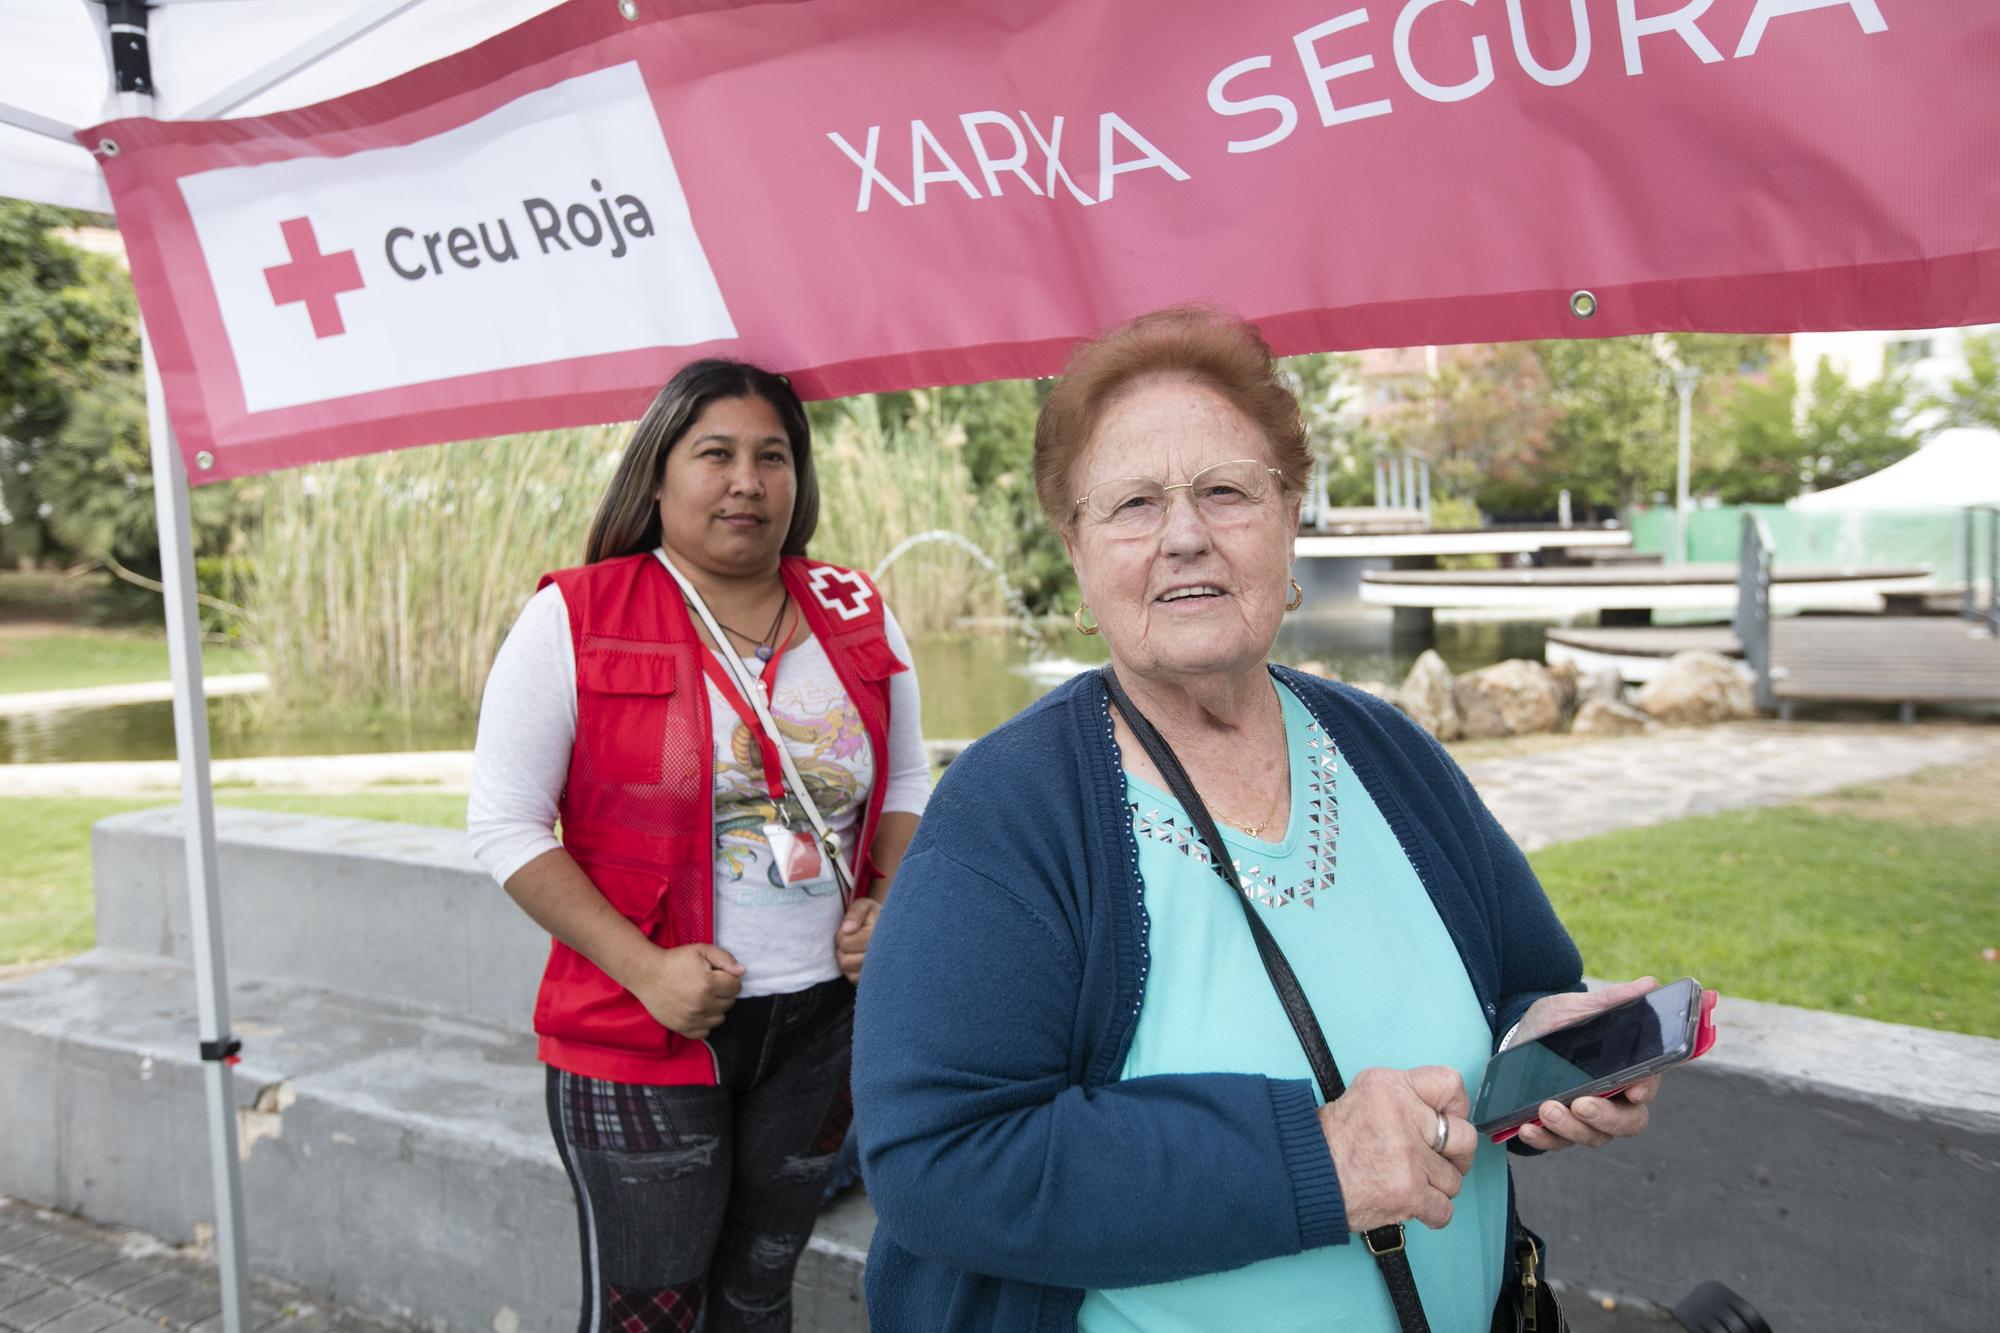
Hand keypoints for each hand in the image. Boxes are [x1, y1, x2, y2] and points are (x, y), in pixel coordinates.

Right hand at [629, 943, 743, 1038]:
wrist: (647, 974)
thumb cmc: (675, 960)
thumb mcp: (701, 950)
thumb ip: (725, 959)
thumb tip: (742, 972)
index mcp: (709, 984)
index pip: (736, 987)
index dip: (729, 979)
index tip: (718, 975)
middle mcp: (702, 1004)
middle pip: (729, 1003)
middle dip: (723, 993)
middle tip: (709, 984)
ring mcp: (692, 1019)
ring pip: (720, 1018)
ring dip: (716, 1008)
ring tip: (703, 997)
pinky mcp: (683, 1028)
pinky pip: (706, 1032)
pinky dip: (705, 1022)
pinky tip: (698, 1010)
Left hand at [835, 897, 880, 983]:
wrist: (892, 928)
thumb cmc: (874, 916)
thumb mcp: (865, 906)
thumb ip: (855, 913)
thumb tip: (847, 929)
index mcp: (881, 934)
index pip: (846, 943)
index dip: (841, 936)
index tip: (849, 929)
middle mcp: (884, 955)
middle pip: (846, 961)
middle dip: (843, 949)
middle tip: (851, 939)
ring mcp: (882, 969)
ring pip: (850, 972)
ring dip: (847, 959)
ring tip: (855, 949)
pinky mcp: (878, 979)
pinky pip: (855, 979)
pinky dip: (852, 970)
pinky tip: (859, 959)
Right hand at [1317, 1066, 1474, 1233]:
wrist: (1305, 1174)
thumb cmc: (1332, 1139)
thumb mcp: (1365, 1092)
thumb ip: (1405, 1095)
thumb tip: (1442, 1112)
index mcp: (1393, 1087)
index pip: (1451, 1084)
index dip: (1456, 1107)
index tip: (1448, 1120)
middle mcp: (1404, 1118)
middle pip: (1464, 1138)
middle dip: (1455, 1155)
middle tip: (1438, 1159)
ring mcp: (1409, 1159)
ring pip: (1454, 1179)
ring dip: (1436, 1186)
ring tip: (1412, 1180)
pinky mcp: (1409, 1194)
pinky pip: (1445, 1210)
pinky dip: (1432, 1212)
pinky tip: (1414, 1202)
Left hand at [1511, 977, 1662, 1152]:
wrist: (1514, 1039)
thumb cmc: (1554, 1024)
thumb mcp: (1577, 1008)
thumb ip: (1612, 1001)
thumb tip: (1650, 984)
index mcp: (1625, 1071)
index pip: (1646, 1088)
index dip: (1644, 1091)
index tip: (1633, 1090)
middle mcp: (1613, 1101)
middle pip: (1626, 1123)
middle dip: (1605, 1117)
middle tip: (1580, 1104)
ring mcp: (1586, 1120)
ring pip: (1593, 1137)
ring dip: (1570, 1128)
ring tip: (1546, 1109)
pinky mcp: (1559, 1131)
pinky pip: (1557, 1144)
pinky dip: (1543, 1139)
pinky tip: (1527, 1127)